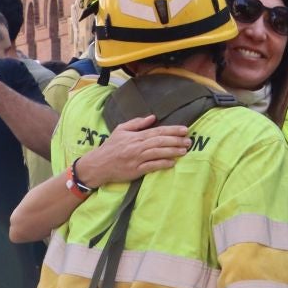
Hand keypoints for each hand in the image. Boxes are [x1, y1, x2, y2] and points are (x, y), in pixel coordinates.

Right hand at [77, 115, 192, 184]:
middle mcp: (137, 146)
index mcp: (135, 136)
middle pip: (160, 141)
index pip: (157, 131)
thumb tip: (153, 117)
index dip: (172, 130)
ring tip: (185, 150)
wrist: (98, 165)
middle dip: (176, 140)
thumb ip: (137, 123)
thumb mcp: (121, 130)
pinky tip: (172, 163)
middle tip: (189, 140)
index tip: (185, 129)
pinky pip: (151, 166)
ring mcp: (136, 159)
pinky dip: (162, 164)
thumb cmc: (111, 146)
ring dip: (172, 151)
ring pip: (157, 153)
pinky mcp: (135, 170)